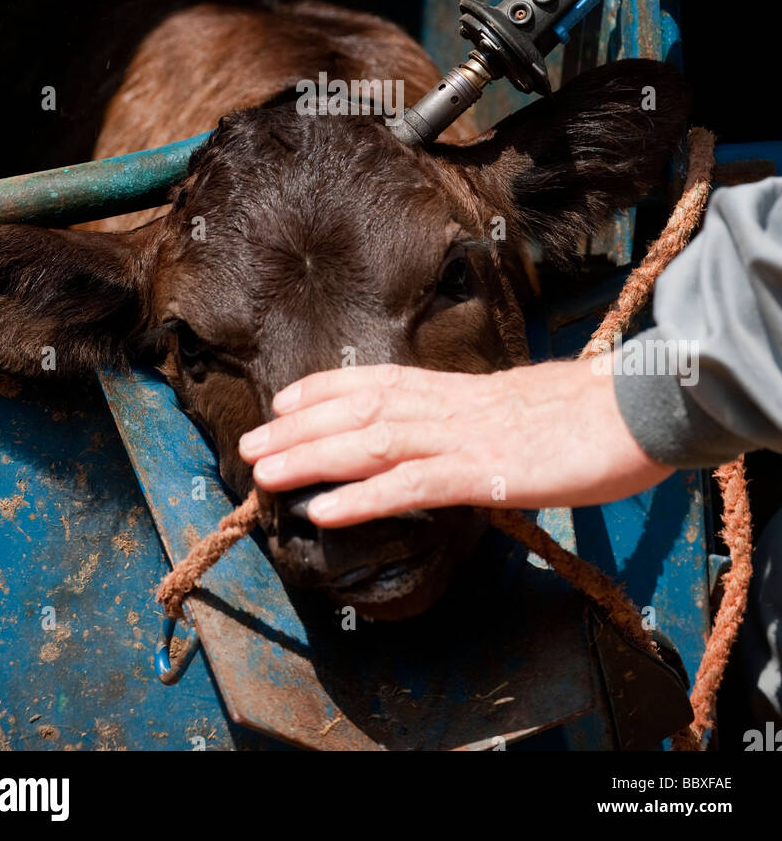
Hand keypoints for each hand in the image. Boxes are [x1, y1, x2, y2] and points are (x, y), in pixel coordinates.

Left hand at [238, 357, 671, 525]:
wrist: (640, 407)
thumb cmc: (590, 413)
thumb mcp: (524, 408)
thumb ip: (484, 418)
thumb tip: (460, 430)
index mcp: (461, 390)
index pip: (379, 379)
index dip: (326, 387)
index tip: (284, 398)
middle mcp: (451, 406)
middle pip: (360, 410)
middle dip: (299, 428)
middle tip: (249, 446)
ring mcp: (465, 436)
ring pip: (372, 442)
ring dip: (312, 457)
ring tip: (265, 473)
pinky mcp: (486, 470)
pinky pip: (413, 485)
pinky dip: (363, 496)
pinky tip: (324, 510)